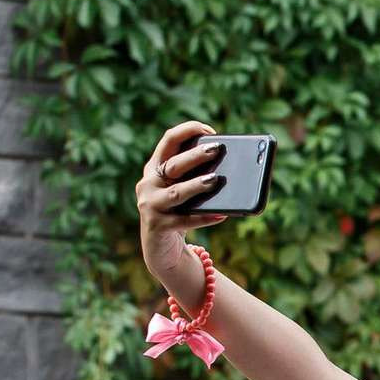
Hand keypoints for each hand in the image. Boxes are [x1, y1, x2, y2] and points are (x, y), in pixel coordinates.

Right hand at [136, 120, 230, 290]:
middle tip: (217, 149)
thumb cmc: (179, 213)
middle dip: (195, 156)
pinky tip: (221, 215)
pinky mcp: (158, 226)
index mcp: (154, 168)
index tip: (210, 130)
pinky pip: (184, 221)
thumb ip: (196, 177)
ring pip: (177, 193)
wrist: (161, 249)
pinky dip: (204, 218)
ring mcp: (150, 205)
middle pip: (172, 165)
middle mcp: (148, 183)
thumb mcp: (184, 192)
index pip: (168, 141)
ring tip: (216, 180)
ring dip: (197, 185)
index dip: (187, 131)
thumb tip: (231, 167)